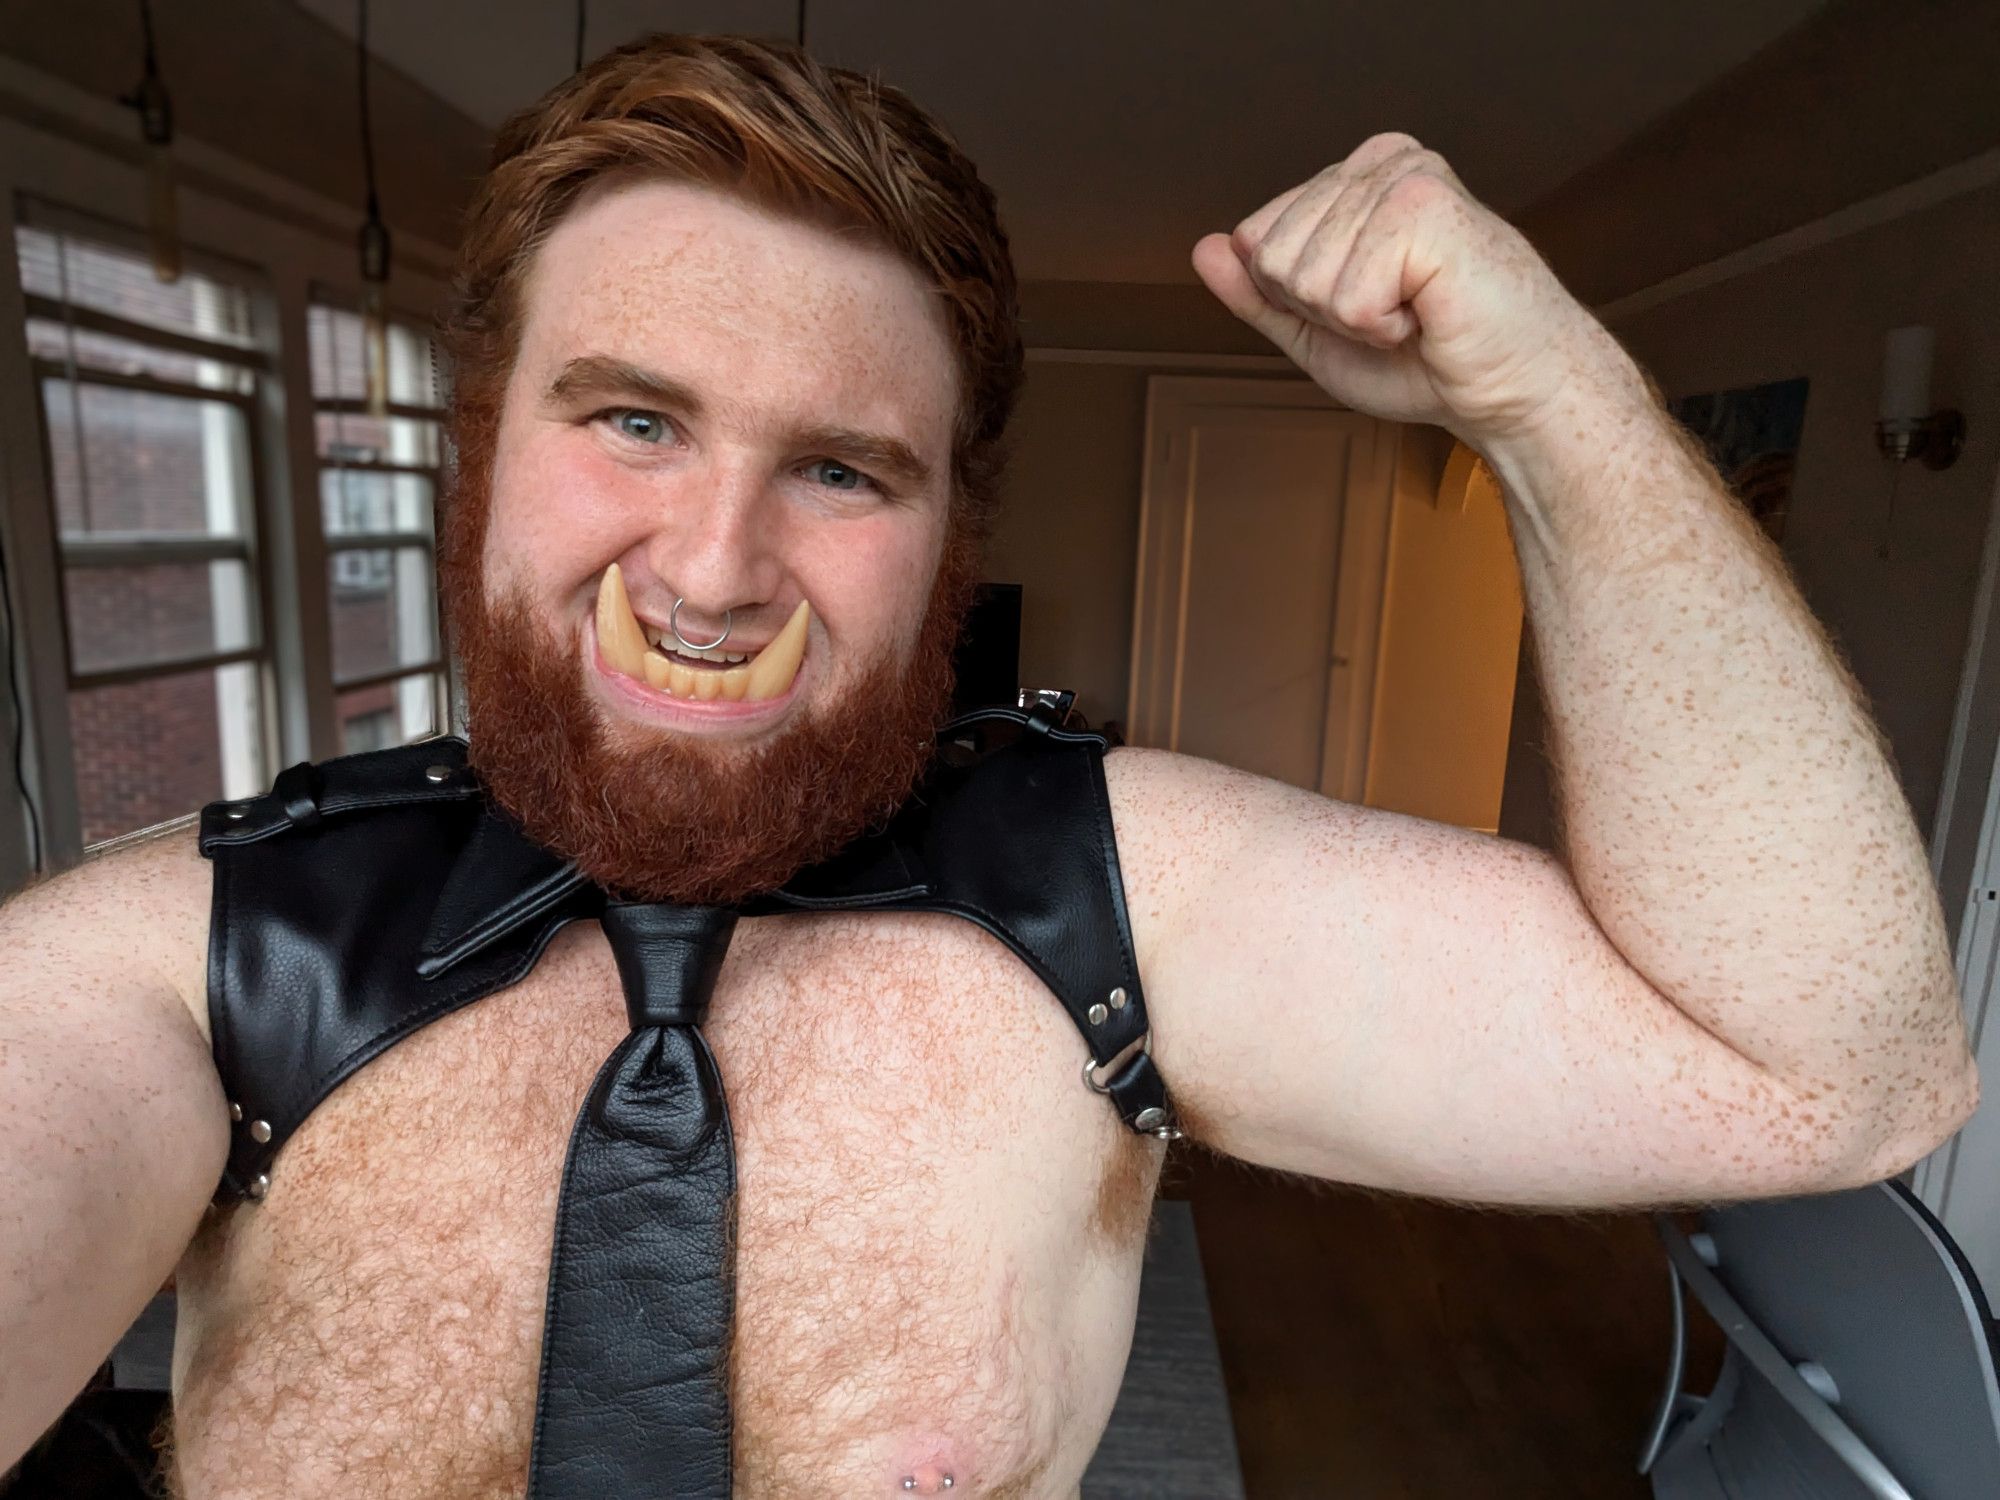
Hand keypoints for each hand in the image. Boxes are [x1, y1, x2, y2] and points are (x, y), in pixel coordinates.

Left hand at [1193, 134, 1633, 449]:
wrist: (1509, 391)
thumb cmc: (1428, 361)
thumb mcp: (1318, 330)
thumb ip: (1257, 293)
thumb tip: (1206, 248)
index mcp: (1357, 174)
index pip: (1256, 237)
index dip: (1300, 299)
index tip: (1370, 306)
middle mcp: (1381, 160)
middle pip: (1272, 256)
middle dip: (1324, 309)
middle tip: (1396, 313)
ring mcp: (1404, 177)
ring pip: (1304, 275)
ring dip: (1357, 320)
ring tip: (1416, 311)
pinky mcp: (1424, 209)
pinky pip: (1346, 295)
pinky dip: (1382, 326)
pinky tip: (1430, 312)